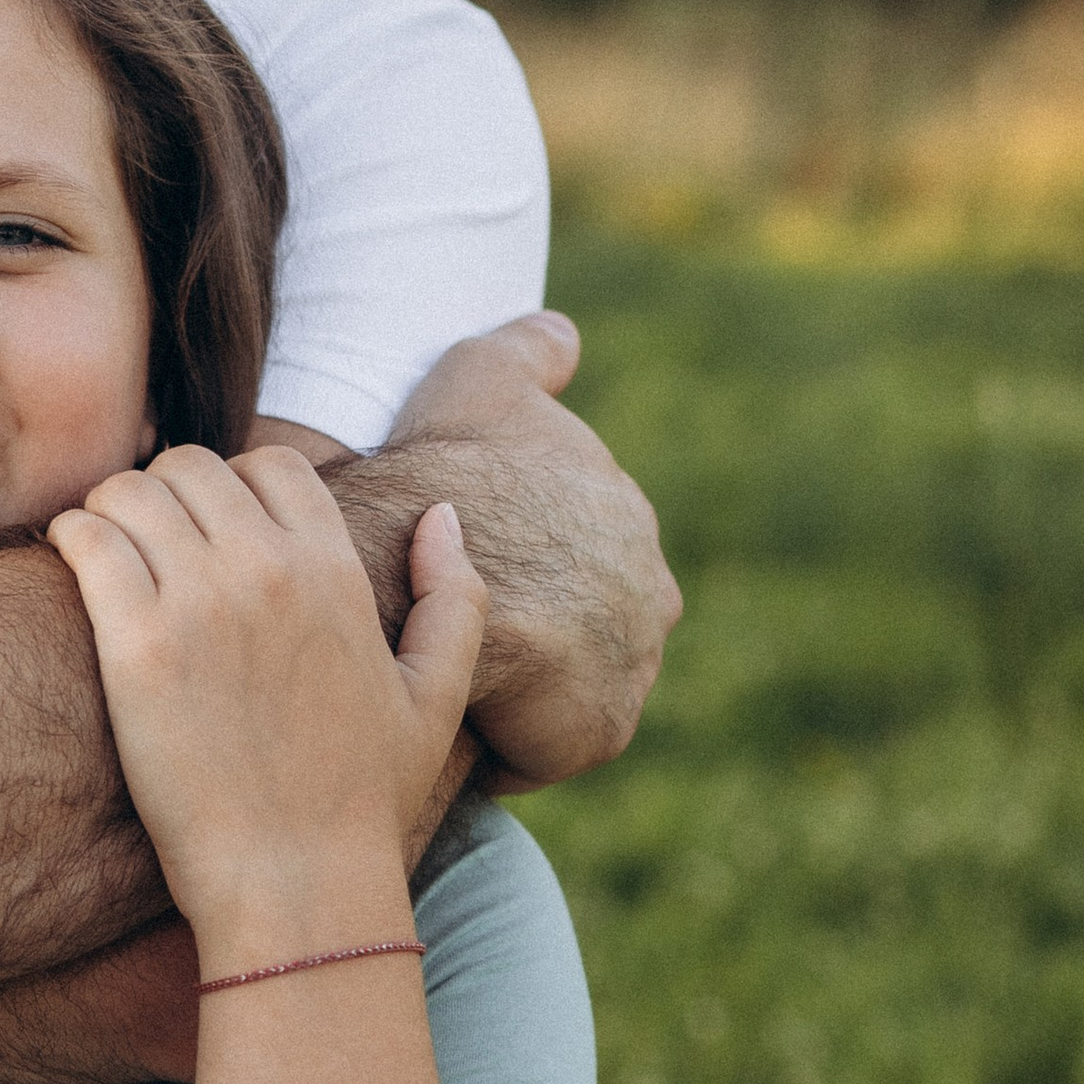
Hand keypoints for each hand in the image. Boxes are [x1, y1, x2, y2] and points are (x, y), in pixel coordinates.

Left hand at [49, 450, 486, 963]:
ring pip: (129, 490)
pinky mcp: (137, 646)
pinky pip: (85, 538)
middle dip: (163, 495)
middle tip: (144, 547)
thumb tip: (442, 514)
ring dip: (109, 513)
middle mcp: (271, 569)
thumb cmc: (361, 803)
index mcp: (337, 571)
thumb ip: (455, 600)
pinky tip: (69, 571)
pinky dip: (69, 539)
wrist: (297, 885)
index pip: (270, 463)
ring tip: (102, 557)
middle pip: (190, 466)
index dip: (232, 486)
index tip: (207, 533)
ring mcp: (201, 602)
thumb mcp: (436, 700)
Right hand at [380, 311, 679, 784]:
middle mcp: (653, 597)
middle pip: (590, 628)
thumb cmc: (452, 468)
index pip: (584, 557)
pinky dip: (504, 742)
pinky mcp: (599, 731)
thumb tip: (564, 334)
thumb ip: (532, 350)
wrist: (429, 566)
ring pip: (570, 691)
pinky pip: (546, 749)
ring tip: (450, 683)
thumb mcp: (486, 379)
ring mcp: (633, 668)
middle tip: (456, 633)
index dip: (525, 565)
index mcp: (629, 522)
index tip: (475, 567)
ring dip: (522, 694)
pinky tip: (453, 716)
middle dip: (538, 634)